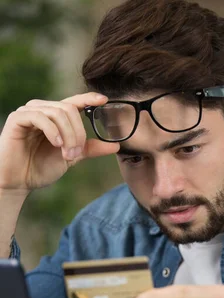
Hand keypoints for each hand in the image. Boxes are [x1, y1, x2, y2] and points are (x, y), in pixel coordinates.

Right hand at [0, 92, 119, 194]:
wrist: (18, 182)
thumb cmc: (41, 168)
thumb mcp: (71, 157)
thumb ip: (89, 149)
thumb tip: (115, 145)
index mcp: (54, 117)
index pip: (73, 102)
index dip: (88, 98)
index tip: (104, 100)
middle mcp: (42, 110)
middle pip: (69, 109)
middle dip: (78, 132)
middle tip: (76, 153)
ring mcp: (29, 112)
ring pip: (57, 112)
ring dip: (67, 134)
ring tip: (66, 153)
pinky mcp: (17, 118)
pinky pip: (40, 116)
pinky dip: (52, 130)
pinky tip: (56, 144)